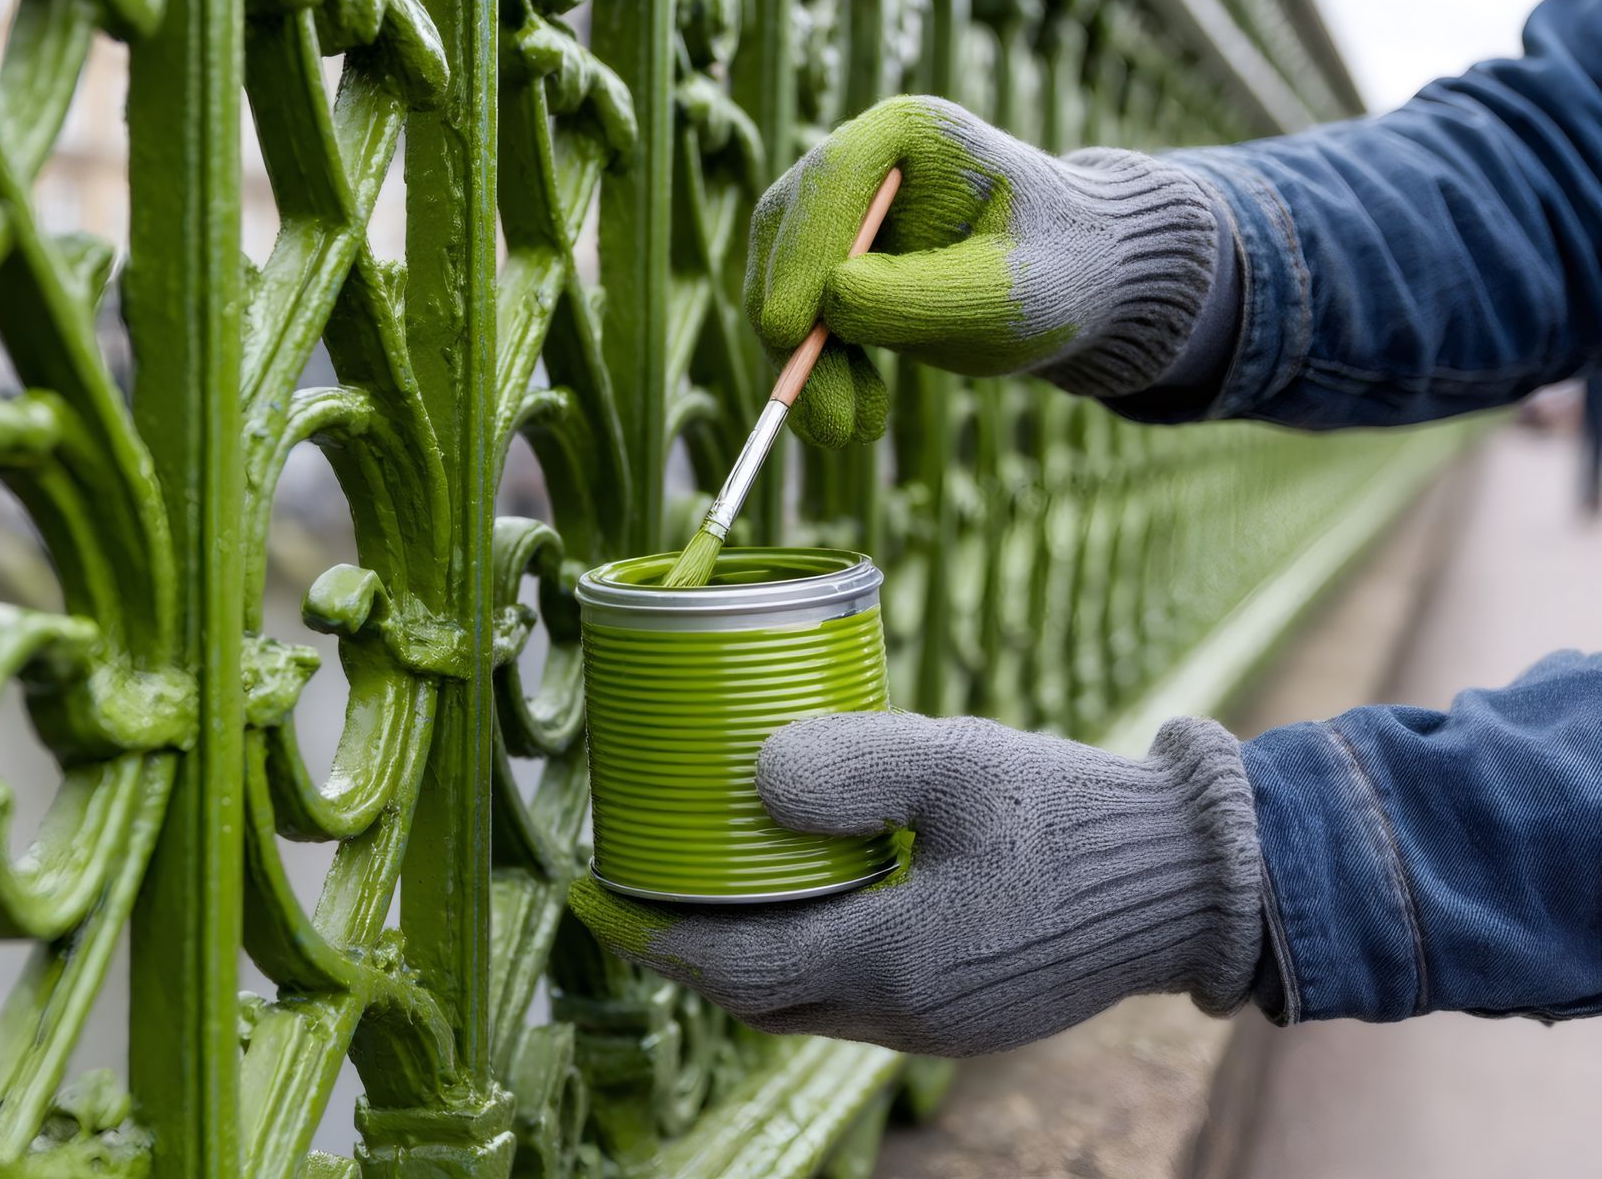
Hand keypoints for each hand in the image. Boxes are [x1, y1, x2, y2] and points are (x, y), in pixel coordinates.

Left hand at [569, 712, 1263, 1057]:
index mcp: (889, 961)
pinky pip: (855, 995)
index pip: (730, 968)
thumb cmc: (1075, 817)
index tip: (594, 895)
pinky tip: (810, 896)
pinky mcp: (969, 1009)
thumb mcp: (958, 764)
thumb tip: (757, 778)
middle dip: (688, 950)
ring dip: (748, 955)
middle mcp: (903, 1011)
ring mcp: (939, 1022)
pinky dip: (807, 955)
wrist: (1193, 881)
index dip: (650, 937)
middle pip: (757, 996)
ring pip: (806, 1002)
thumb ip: (853, 766)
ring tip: (714, 887)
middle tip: (643, 887)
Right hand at [744, 95, 1222, 447]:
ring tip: (849, 432)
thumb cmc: (1061, 270)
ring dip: (805, 367)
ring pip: (782, 288)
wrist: (1081, 285)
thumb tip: (829, 306)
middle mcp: (861, 164)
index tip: (789, 332)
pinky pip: (801, 324)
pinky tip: (856, 421)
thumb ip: (921, 295)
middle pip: (787, 237)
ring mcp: (840, 217)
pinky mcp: (833, 268)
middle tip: (810, 403)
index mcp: (909, 132)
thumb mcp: (1006, 293)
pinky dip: (819, 376)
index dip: (800, 254)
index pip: (831, 180)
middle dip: (793, 328)